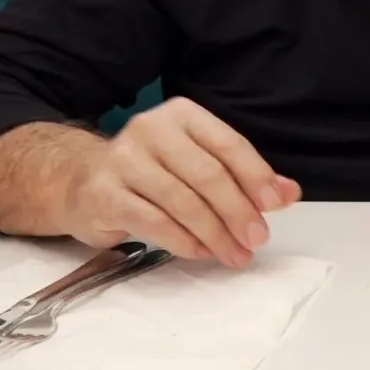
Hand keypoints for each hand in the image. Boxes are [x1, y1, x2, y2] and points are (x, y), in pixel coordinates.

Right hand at [54, 98, 300, 265]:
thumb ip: (243, 175)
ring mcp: (123, 160)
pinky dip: (183, 242)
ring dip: (215, 233)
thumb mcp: (198, 163)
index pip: (228, 144)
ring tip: (234, 254)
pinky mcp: (104, 194)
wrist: (81, 181)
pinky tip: (201, 252)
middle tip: (256, 239)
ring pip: (182, 202)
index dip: (256, 176)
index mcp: (182, 115)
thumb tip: (289, 192)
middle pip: (207, 175)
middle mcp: (150, 130)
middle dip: (238, 211)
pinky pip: (154, 222)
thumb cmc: (151, 171)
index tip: (276, 205)